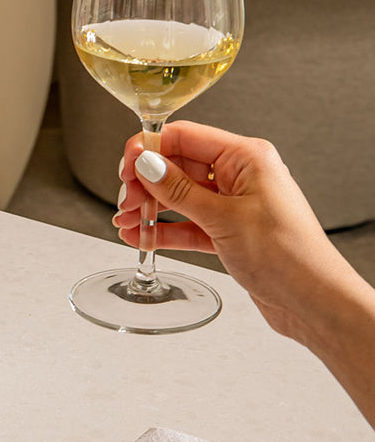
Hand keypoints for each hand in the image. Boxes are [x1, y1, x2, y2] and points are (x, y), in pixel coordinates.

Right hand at [113, 120, 352, 342]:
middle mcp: (240, 175)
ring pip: (180, 196)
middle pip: (179, 166)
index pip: (185, 137)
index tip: (126, 166)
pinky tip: (142, 236)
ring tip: (126, 221)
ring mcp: (233, 203)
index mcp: (246, 157)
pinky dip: (165, 229)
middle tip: (126, 200)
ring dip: (151, 208)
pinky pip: (187, 223)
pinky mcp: (228, 231)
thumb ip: (178, 189)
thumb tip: (146, 163)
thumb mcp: (223, 218)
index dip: (150, 148)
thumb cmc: (289, 257)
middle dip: (147, 183)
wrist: (315, 304)